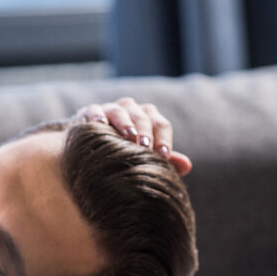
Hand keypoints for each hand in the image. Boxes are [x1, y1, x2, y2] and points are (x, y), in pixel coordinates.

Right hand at [73, 98, 192, 175]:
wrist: (93, 152)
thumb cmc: (125, 154)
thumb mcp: (145, 159)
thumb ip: (165, 161)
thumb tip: (187, 166)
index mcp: (148, 119)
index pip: (161, 125)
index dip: (164, 139)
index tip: (164, 156)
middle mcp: (131, 111)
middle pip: (142, 116)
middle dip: (145, 131)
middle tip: (146, 147)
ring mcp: (110, 110)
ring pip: (120, 111)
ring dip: (125, 123)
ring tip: (129, 136)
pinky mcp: (89, 113)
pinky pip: (93, 110)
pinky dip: (97, 115)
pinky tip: (100, 124)